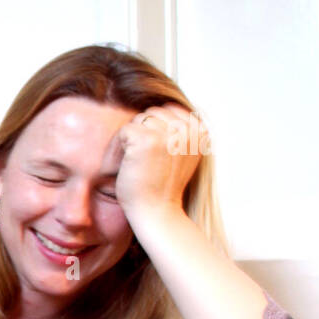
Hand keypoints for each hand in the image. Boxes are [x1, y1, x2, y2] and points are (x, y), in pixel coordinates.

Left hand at [114, 104, 204, 220]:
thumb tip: (163, 106)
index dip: (154, 131)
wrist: (157, 211)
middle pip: (152, 114)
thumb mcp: (181, 154)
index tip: (153, 157)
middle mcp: (188, 128)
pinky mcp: (147, 139)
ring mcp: (169, 133)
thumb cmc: (163, 185)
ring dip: (129, 142)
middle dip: (141, 134)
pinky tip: (124, 166)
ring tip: (132, 164)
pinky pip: (124, 131)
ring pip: (137, 121)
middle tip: (139, 161)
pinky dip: (117, 149)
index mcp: (200, 130)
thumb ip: (178, 131)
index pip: (168, 111)